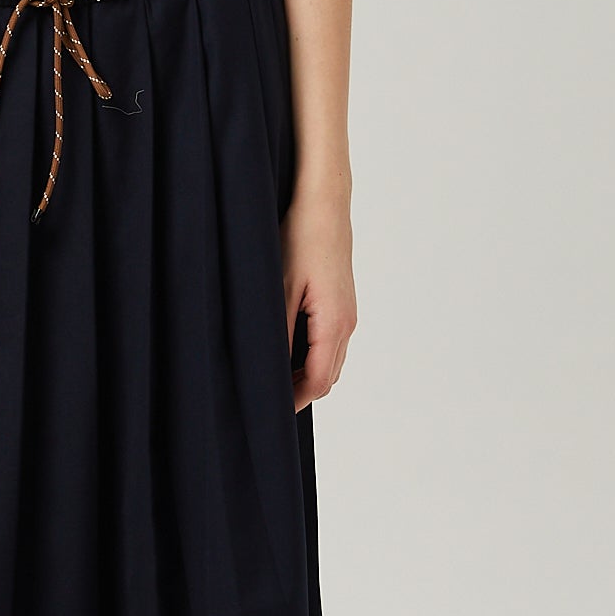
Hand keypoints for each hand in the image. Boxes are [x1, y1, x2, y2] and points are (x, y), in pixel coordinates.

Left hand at [282, 185, 353, 411]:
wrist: (324, 203)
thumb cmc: (301, 239)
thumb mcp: (281, 290)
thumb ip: (280, 335)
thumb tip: (272, 372)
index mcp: (334, 324)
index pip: (317, 382)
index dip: (293, 401)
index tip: (268, 412)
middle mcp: (347, 322)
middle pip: (327, 377)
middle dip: (299, 391)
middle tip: (266, 398)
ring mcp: (348, 312)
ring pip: (331, 360)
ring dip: (306, 373)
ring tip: (272, 376)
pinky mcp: (343, 301)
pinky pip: (331, 341)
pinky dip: (312, 355)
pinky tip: (287, 346)